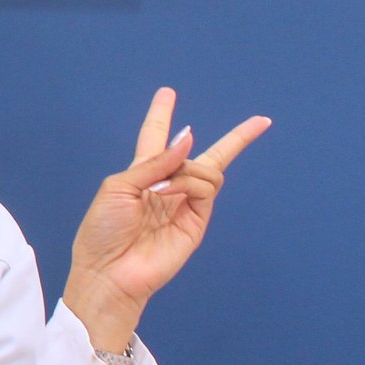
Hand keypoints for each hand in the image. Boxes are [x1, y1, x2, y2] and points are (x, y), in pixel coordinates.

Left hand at [62, 87, 272, 352]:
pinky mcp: (197, 221)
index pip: (155, 138)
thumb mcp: (118, 186)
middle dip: (237, 138)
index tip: (168, 93)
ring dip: (187, 170)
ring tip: (161, 189)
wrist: (110, 272)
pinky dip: (190, 183)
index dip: (161, 115)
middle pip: (202, 154)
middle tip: (261, 122)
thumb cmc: (103, 231)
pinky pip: (207, 188)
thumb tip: (189, 137)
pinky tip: (169, 192)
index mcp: (140, 174)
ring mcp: (185, 204)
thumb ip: (154, 161)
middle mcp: (166, 185)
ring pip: (208, 169)